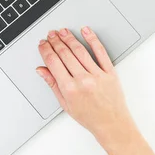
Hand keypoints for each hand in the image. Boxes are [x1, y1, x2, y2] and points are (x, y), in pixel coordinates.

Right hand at [36, 27, 135, 147]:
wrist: (112, 123)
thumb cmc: (90, 117)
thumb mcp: (65, 104)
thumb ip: (53, 85)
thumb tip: (42, 70)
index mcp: (69, 89)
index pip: (53, 63)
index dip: (46, 50)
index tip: (43, 44)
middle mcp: (83, 80)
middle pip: (65, 54)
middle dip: (56, 42)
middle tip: (51, 34)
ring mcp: (97, 75)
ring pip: (80, 51)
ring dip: (69, 38)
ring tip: (63, 31)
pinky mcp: (110, 72)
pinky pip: (100, 52)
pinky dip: (92, 40)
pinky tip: (86, 31)